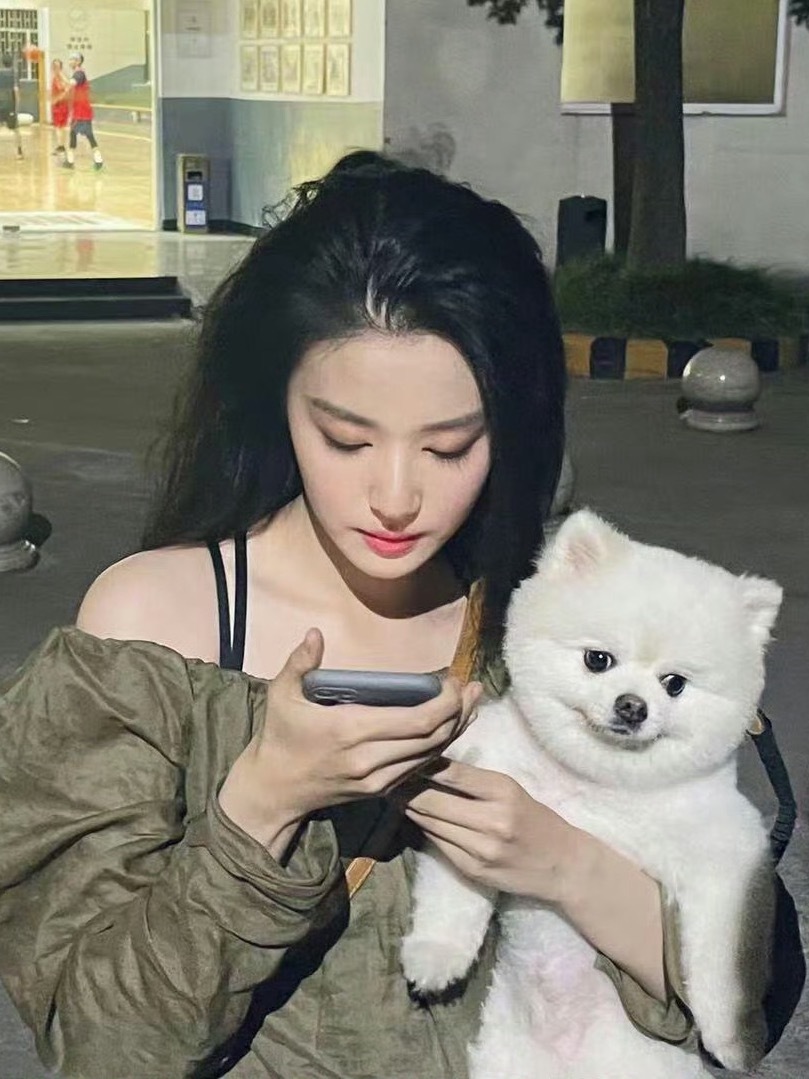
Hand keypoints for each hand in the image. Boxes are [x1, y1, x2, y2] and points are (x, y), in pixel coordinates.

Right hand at [218, 629, 482, 852]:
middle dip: (459, 712)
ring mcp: (378, 779)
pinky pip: (419, 768)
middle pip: (433, 738)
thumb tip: (315, 632)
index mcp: (351, 731)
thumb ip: (299, 662)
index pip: (417, 721)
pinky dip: (439, 747)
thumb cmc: (280, 736)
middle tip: (473, 688)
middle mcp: (370, 758)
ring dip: (456, 730)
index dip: (445, 703)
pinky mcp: (380, 790)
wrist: (275, 790)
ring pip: (431, 755)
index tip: (454, 681)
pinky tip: (450, 728)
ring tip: (471, 703)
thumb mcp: (281, 695)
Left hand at [397, 759, 580, 901]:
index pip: (450, 773)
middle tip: (387, 776)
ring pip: (429, 823)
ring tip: (393, 794)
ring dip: (408, 809)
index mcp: (503, 791)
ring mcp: (480, 849)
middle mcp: (491, 820)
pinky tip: (415, 818)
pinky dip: (425, 829)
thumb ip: (473, 780)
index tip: (403, 756)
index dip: (421, 765)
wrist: (563, 865)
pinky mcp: (472, 871)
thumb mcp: (510, 790)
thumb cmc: (534, 819)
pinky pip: (438, 844)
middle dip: (405, 788)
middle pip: (432, 801)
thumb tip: (428, 766)